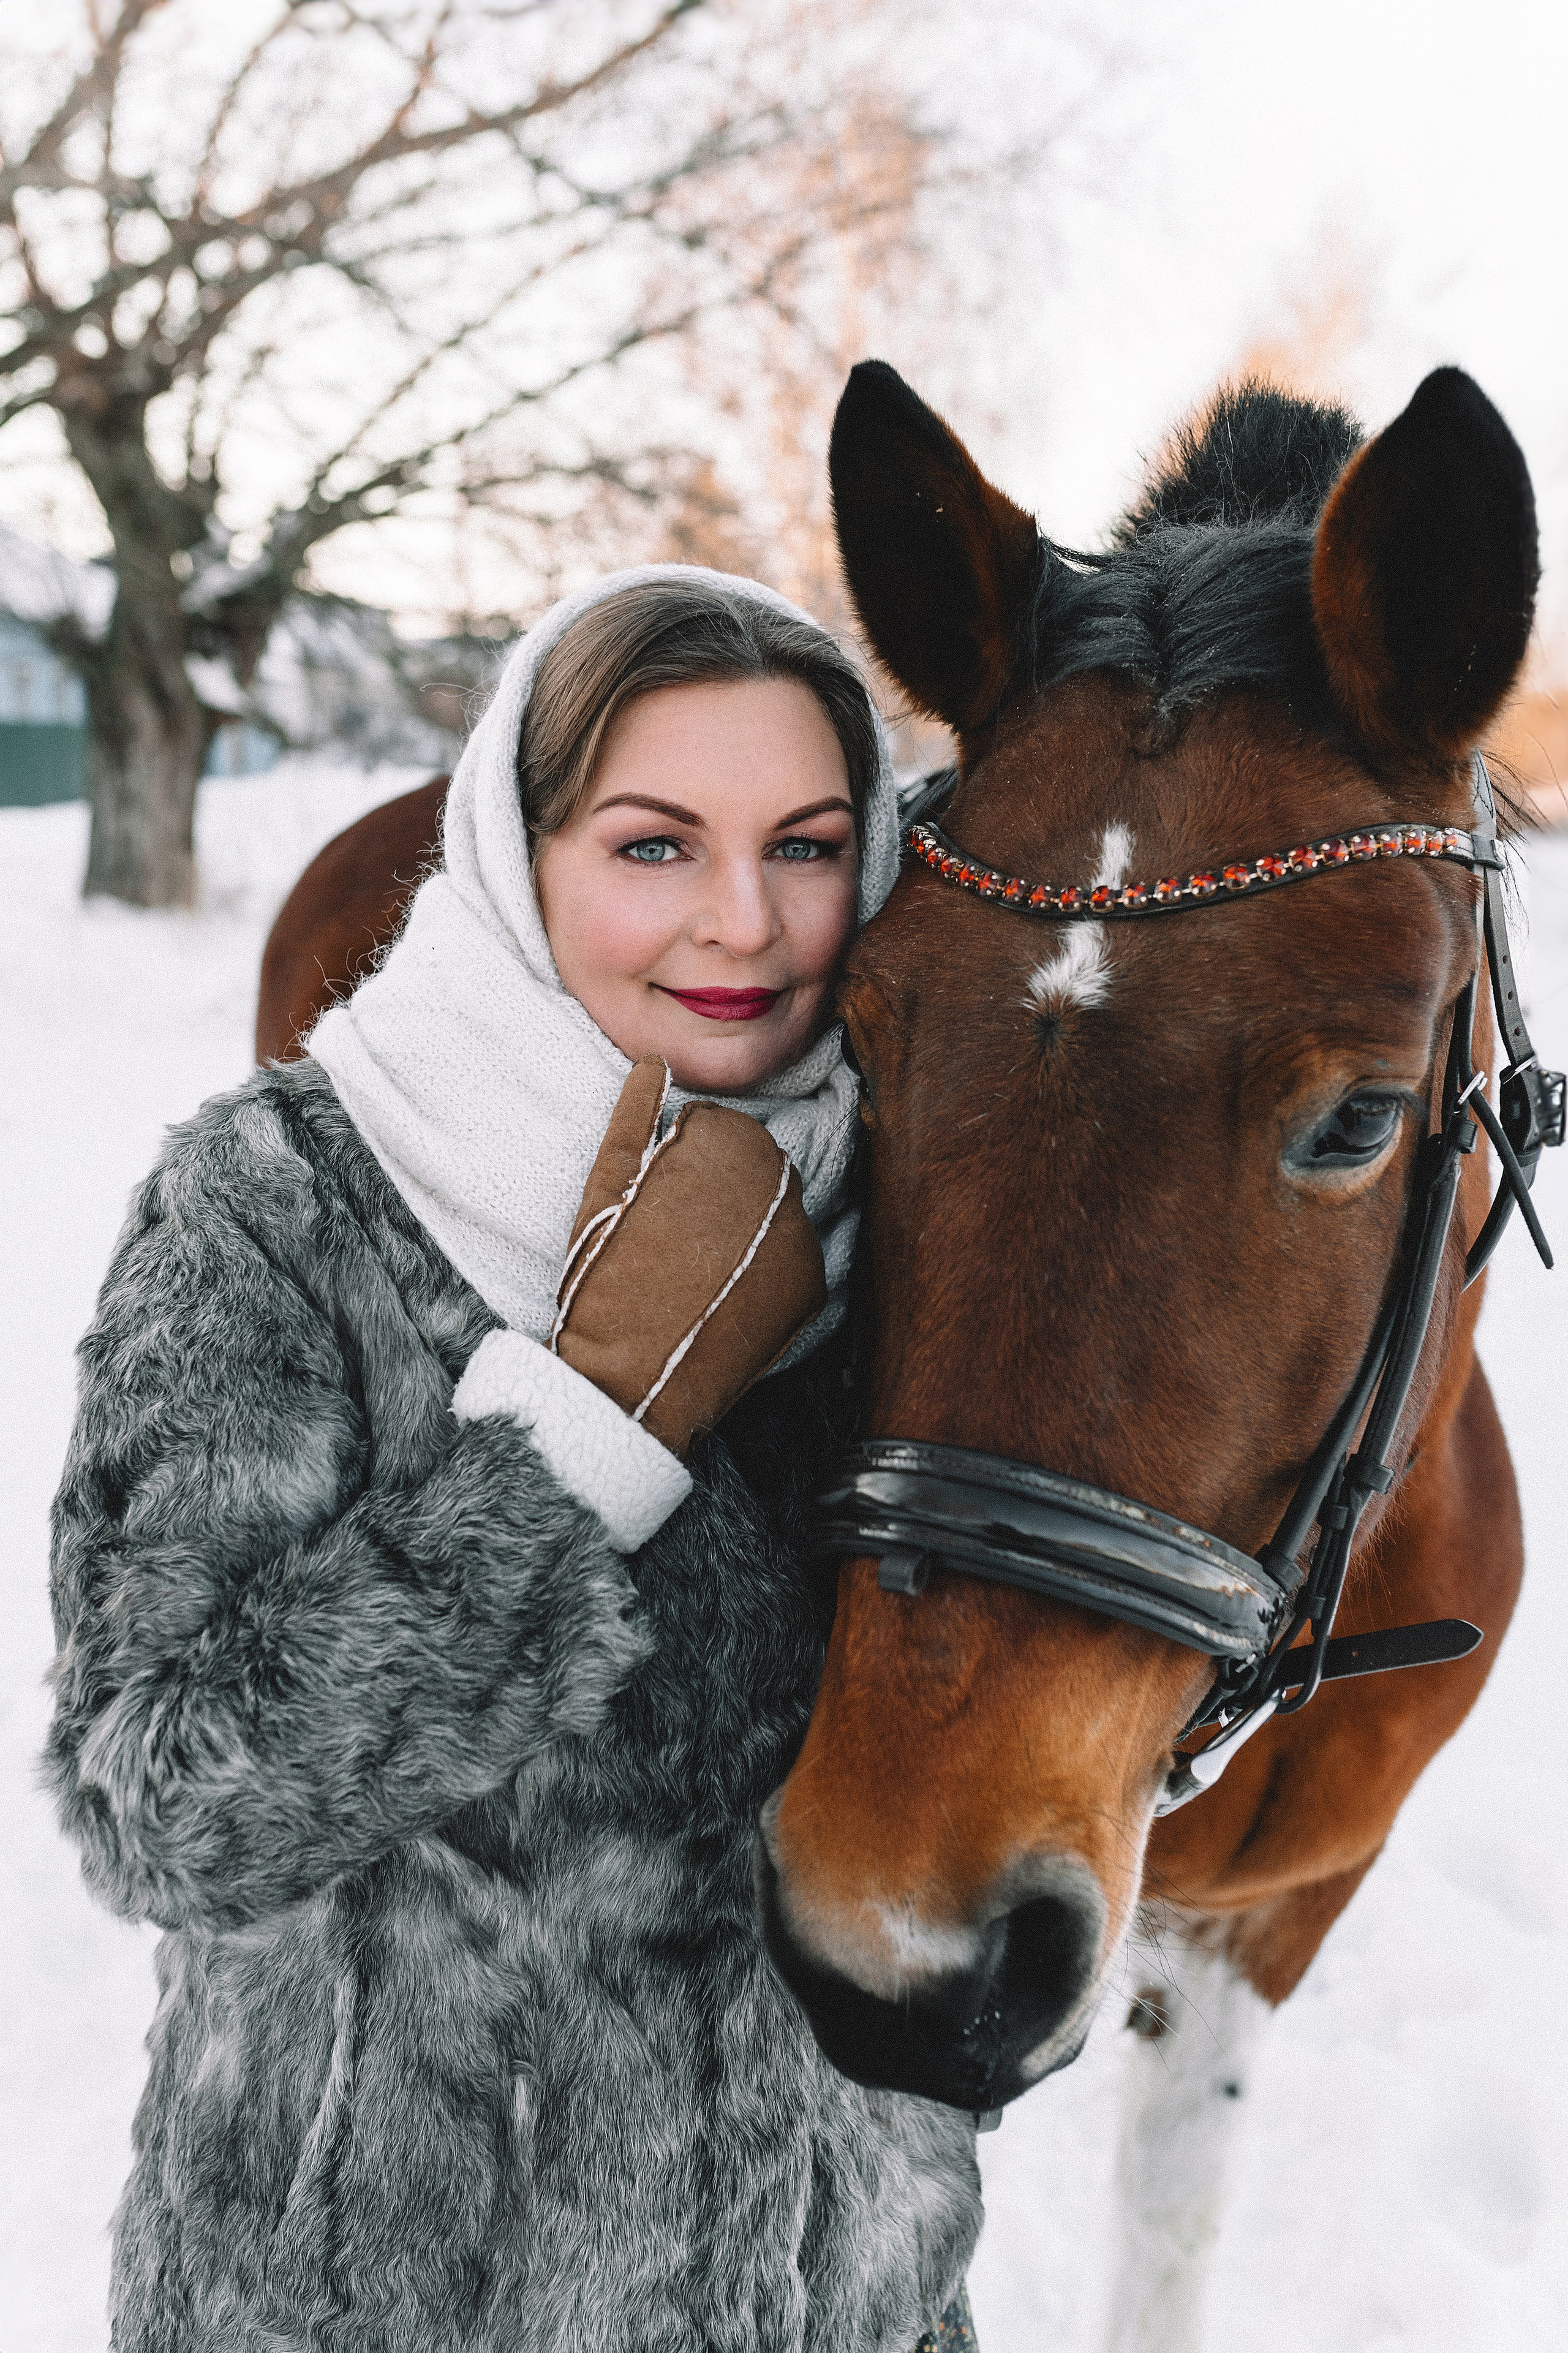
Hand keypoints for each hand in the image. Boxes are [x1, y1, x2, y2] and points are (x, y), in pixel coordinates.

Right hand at [552, 1059, 826, 1458]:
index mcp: (729, 1144)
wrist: (634, 1378)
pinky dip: (764, 1269)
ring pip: (775, 1210)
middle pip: (754, 1167)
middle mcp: (780, 1180)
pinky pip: (792, 1258)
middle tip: (674, 1238)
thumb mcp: (604, 1186)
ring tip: (695, 1268)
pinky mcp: (813, 1284)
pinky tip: (724, 1292)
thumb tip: (653, 1064)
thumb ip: (635, 1115)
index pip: (720, 1129)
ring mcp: (802, 1233)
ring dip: (744, 1227)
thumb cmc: (607, 1276)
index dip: (682, 1162)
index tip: (657, 1200)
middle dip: (719, 1189)